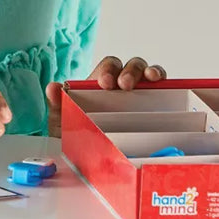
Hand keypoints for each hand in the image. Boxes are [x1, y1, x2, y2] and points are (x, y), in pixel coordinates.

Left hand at [45, 55, 166, 136]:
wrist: (90, 152)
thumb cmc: (78, 131)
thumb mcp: (63, 121)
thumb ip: (57, 104)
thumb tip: (53, 87)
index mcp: (101, 83)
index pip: (109, 67)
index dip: (108, 71)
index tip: (104, 83)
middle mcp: (122, 84)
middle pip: (130, 66)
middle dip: (129, 71)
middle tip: (124, 85)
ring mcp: (140, 93)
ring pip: (148, 73)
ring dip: (150, 72)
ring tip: (151, 79)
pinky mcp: (155, 104)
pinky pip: (163, 89)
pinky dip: (165, 82)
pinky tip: (164, 85)